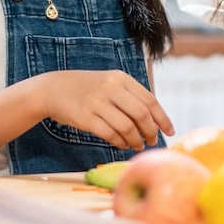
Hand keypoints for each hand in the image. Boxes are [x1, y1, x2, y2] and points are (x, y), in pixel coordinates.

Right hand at [39, 70, 174, 149]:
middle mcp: (111, 88)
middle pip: (141, 115)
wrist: (54, 89)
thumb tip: (155, 121)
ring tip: (136, 145)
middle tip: (151, 140)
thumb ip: (130, 97)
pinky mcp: (87, 118)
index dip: (162, 118)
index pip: (150, 100)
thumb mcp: (109, 83)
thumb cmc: (87, 88)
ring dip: (136, 140)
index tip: (169, 131)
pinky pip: (111, 135)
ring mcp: (98, 102)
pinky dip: (120, 143)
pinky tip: (121, 144)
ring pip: (128, 127)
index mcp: (121, 78)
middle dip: (150, 132)